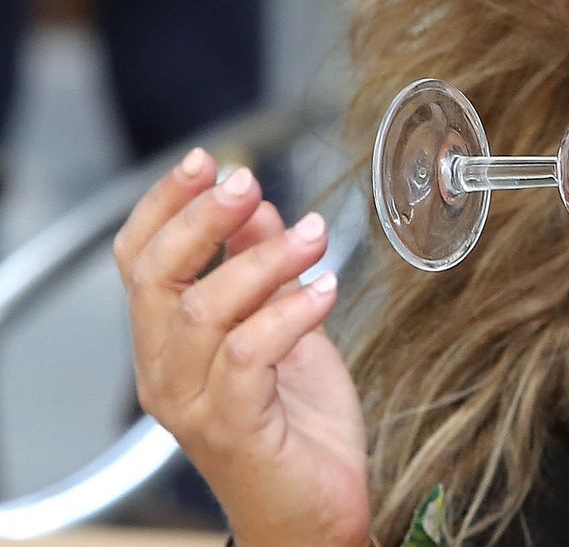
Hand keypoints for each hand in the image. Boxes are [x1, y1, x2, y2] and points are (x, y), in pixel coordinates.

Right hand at [114, 151, 369, 546]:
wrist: (316, 512)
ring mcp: (192, 403)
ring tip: (313, 235)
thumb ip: (265, 271)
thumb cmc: (298, 426)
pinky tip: (327, 292)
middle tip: (248, 183)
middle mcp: (164, 372)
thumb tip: (259, 205)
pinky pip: (249, 353)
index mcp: (166, 343)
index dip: (166, 206)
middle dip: (201, 220)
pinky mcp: (232, 427)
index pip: (139, 262)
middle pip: (157, 278)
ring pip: (203, 311)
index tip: (207, 161)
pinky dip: (289, 314)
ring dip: (261, 261)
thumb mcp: (286, 328)